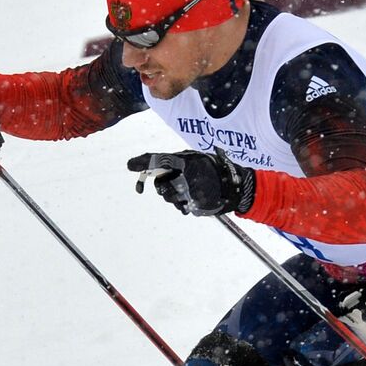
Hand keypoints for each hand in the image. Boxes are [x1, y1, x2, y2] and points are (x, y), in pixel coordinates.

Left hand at [128, 148, 255, 216]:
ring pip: (169, 198)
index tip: (130, 165)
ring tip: (188, 189)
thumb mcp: (195, 158)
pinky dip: (183, 203)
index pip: (159, 160)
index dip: (143, 162)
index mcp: (186, 162)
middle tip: (175, 182)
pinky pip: (180, 207)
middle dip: (163, 185)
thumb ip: (175, 161)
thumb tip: (150, 165)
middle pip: (160, 186)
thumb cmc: (212, 169)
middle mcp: (187, 177)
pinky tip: (193, 197)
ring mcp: (191, 193)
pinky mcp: (196, 206)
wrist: (235, 185)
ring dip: (173, 195)